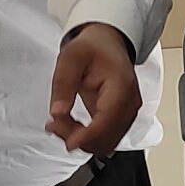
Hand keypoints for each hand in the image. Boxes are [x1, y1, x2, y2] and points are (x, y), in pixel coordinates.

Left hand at [47, 22, 139, 155]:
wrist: (108, 43)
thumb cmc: (93, 47)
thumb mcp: (70, 57)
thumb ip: (63, 84)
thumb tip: (57, 113)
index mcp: (120, 85)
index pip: (107, 121)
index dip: (88, 137)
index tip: (69, 142)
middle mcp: (129, 102)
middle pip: (107, 136)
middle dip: (79, 138)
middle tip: (54, 125)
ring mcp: (128, 112)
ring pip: (106, 142)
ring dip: (82, 140)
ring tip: (59, 124)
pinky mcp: (122, 119)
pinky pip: (105, 137)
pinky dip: (88, 138)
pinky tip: (70, 127)